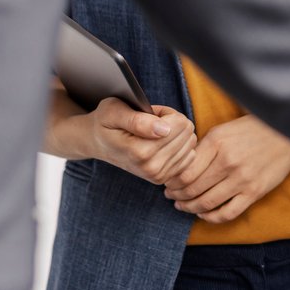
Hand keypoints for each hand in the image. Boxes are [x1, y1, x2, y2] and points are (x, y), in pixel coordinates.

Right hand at [83, 100, 198, 184]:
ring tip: (152, 133)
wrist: (99, 143)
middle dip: (171, 121)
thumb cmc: (106, 122)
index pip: (179, 123)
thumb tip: (164, 130)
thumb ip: (138, 120)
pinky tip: (159, 143)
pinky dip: (178, 145)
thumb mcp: (114, 111)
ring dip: (175, 132)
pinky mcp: (165, 178)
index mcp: (139, 152)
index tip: (148, 114)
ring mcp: (158, 175)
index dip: (166, 112)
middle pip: (187, 131)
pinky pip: (190, 154)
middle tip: (149, 123)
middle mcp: (151, 168)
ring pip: (190, 141)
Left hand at [162, 114, 289, 223]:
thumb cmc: (253, 130)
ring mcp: (242, 179)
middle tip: (171, 196)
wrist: (288, 136)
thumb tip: (181, 166)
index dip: (172, 182)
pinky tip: (204, 213)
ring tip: (183, 206)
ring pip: (206, 203)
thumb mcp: (224, 130)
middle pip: (191, 189)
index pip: (184, 171)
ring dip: (190, 207)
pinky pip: (227, 213)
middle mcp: (228, 162)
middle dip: (177, 196)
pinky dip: (211, 217)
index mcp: (217, 142)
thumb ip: (204, 147)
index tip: (168, 183)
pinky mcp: (254, 192)